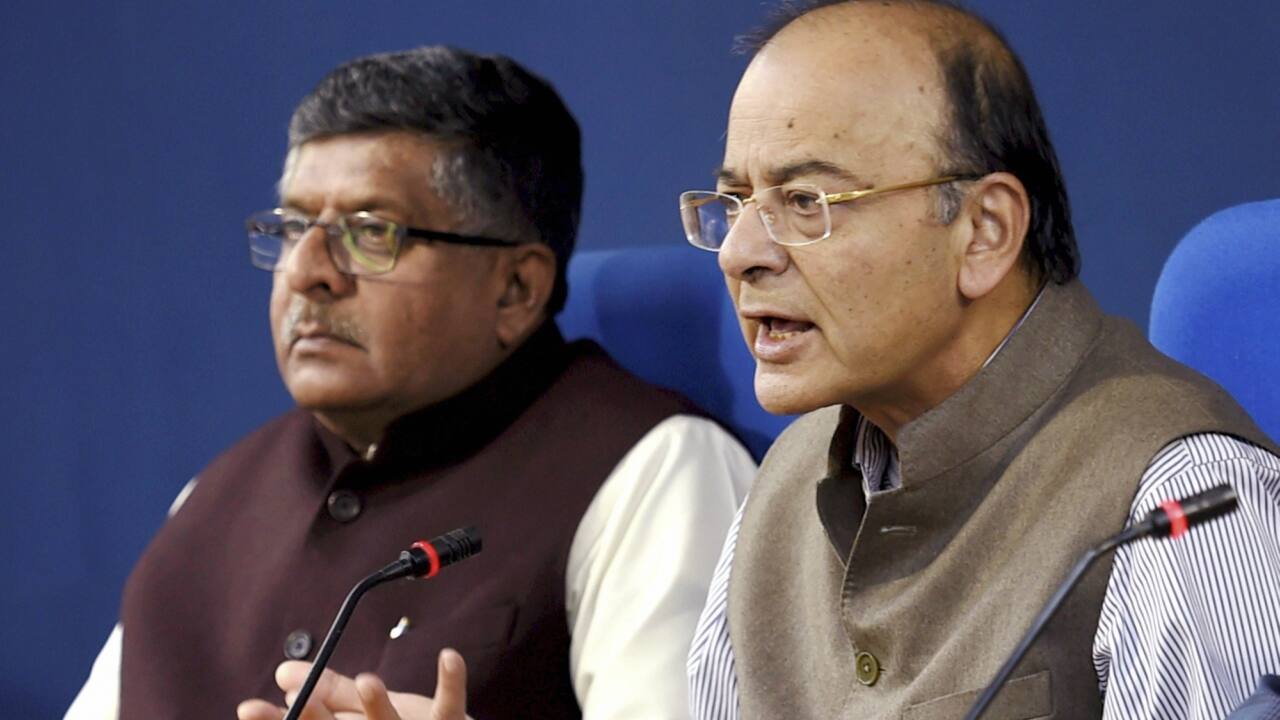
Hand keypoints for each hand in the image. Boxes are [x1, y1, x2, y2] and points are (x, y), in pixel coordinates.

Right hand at [237, 648, 471, 719]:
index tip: (249, 708)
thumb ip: (328, 692)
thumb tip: (284, 673)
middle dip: (316, 717)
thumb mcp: (361, 710)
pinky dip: (452, 681)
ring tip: (367, 680)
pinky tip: (448, 656)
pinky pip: (449, 706)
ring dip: (378, 705)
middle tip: (299, 700)